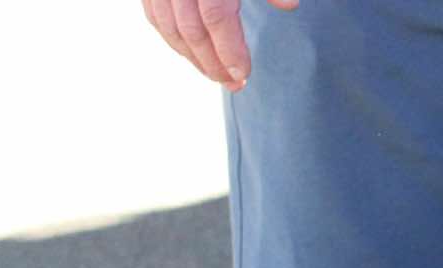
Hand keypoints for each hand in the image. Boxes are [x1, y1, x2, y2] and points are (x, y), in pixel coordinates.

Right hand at [143, 0, 298, 91]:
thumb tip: (289, 4)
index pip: (216, 16)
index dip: (229, 49)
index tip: (242, 74)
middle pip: (190, 29)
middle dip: (212, 62)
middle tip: (233, 85)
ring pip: (167, 26)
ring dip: (191, 57)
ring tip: (215, 75)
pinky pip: (153, 15)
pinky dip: (171, 38)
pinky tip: (190, 54)